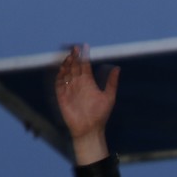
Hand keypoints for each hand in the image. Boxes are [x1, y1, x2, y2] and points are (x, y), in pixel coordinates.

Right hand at [55, 44, 118, 164]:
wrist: (90, 129)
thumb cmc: (100, 115)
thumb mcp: (109, 97)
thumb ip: (112, 83)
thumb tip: (118, 68)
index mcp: (88, 82)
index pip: (85, 66)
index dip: (85, 56)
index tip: (86, 46)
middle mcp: (78, 84)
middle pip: (74, 67)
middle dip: (74, 57)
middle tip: (76, 48)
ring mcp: (69, 89)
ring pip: (66, 73)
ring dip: (67, 65)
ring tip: (70, 57)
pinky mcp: (62, 96)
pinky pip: (59, 83)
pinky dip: (60, 76)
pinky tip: (63, 69)